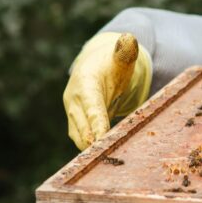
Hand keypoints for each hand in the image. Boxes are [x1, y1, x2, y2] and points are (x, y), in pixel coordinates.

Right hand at [63, 32, 151, 149]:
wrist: (97, 67)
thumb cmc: (113, 63)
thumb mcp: (122, 55)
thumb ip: (125, 50)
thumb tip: (128, 39)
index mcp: (85, 83)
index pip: (91, 105)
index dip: (96, 122)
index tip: (102, 138)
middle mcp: (74, 100)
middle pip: (82, 126)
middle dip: (94, 142)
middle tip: (110, 157)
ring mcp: (73, 114)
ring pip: (79, 137)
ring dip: (92, 150)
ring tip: (108, 162)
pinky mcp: (77, 124)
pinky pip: (83, 141)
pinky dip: (92, 151)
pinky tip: (106, 159)